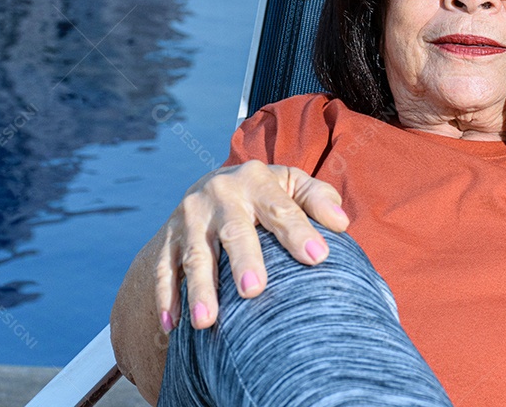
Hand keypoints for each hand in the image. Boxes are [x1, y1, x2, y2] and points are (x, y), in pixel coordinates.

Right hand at [155, 160, 348, 330]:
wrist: (213, 183)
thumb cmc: (266, 192)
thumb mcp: (294, 184)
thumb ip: (318, 199)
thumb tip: (341, 222)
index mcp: (256, 180)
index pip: (280, 208)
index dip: (298, 232)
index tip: (318, 257)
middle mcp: (220, 195)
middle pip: (233, 231)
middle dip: (243, 261)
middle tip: (254, 291)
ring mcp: (189, 218)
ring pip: (195, 256)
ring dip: (199, 289)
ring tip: (207, 322)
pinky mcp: (168, 238)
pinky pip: (164, 269)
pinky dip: (165, 297)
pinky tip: (172, 326)